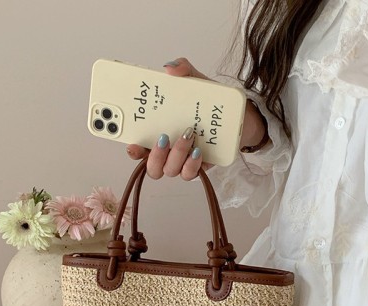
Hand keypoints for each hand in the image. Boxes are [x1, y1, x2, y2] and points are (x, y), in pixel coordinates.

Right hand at [126, 58, 211, 180]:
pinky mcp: (199, 167)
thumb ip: (183, 70)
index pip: (138, 149)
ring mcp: (182, 162)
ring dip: (176, 154)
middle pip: (152, 167)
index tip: (132, 145)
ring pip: (170, 170)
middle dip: (155, 155)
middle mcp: (167, 153)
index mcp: (157, 134)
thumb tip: (170, 68)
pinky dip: (192, 164)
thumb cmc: (207, 102)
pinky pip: (190, 174)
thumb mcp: (195, 82)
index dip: (133, 150)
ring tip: (188, 135)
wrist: (235, 117)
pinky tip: (197, 151)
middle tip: (163, 137)